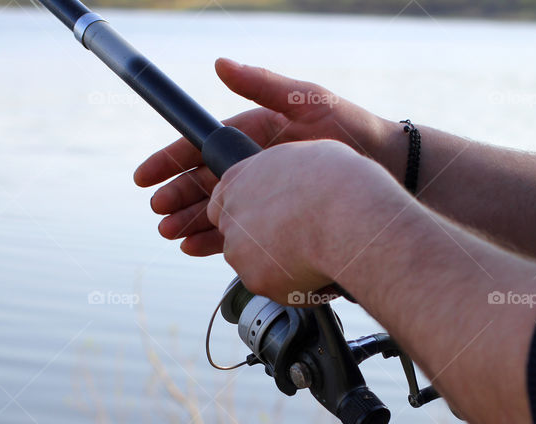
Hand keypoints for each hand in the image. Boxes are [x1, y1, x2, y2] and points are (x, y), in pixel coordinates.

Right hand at [134, 58, 393, 255]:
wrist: (390, 168)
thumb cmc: (352, 128)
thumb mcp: (307, 99)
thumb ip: (262, 84)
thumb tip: (221, 64)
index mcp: (252, 134)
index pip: (199, 147)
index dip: (169, 162)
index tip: (144, 177)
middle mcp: (255, 165)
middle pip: (203, 184)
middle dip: (177, 199)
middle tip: (159, 213)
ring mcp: (267, 194)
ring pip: (217, 211)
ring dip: (192, 223)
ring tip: (172, 234)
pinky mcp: (281, 220)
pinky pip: (241, 231)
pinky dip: (218, 241)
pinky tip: (198, 248)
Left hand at [207, 139, 410, 303]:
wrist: (349, 215)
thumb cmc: (337, 181)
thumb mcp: (306, 158)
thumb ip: (286, 174)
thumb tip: (295, 182)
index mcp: (238, 178)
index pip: (225, 201)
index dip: (251, 213)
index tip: (272, 219)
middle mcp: (232, 214)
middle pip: (237, 236)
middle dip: (262, 243)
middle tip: (297, 241)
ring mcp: (239, 249)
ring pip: (255, 265)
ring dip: (279, 265)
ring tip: (316, 255)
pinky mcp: (255, 279)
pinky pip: (274, 288)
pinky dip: (295, 286)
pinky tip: (319, 272)